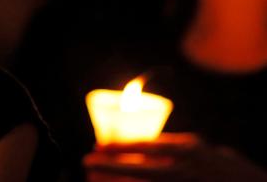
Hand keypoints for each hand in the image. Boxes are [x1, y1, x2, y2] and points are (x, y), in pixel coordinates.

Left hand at [83, 133, 266, 181]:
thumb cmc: (230, 171)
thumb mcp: (206, 152)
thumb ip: (177, 149)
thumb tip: (148, 148)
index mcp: (190, 150)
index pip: (146, 146)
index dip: (119, 147)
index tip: (97, 146)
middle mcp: (186, 170)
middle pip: (139, 170)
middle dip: (109, 167)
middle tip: (86, 162)